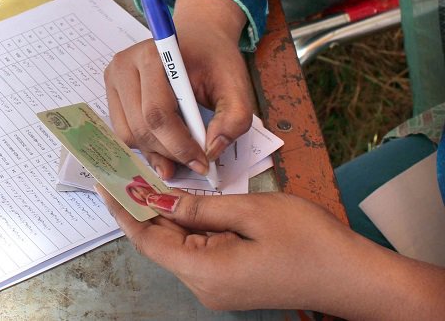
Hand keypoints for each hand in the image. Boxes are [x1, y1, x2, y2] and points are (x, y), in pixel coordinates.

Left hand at [96, 186, 444, 318]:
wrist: (353, 277)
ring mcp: (217, 287)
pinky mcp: (230, 281)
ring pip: (177, 246)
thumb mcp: (252, 212)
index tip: (106, 183)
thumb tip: (162, 198)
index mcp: (204, 270)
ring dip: (164, 215)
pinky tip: (183, 202)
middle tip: (125, 172)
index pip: (148, 239)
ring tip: (148, 180)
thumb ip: (202, 207)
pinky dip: (185, 226)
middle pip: (160, 244)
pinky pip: (197, 251)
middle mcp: (203, 286)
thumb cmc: (309, 241)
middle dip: (142, 208)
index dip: (124, 210)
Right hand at [104, 0, 252, 178]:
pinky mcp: (111, 94)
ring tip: (184, 151)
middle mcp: (124, 65)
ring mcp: (113, 80)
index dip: (179, 145)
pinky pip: (125, 133)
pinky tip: (169, 142)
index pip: (158, 113)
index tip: (203, 162)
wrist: (197, 37)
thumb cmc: (214, 59)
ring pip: (129, 135)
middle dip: (170, 153)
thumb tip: (211, 151)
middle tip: (196, 163)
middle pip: (141, 128)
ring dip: (158, 152)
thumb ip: (234, 117)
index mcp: (152, 55)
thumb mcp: (236, 84)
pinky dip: (148, 145)